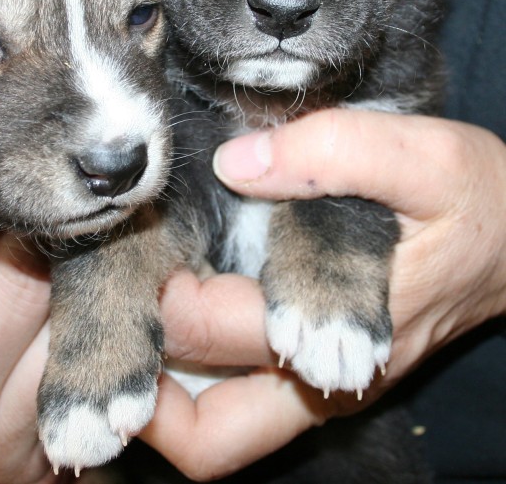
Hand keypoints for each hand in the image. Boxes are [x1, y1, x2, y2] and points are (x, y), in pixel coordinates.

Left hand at [141, 109, 505, 479]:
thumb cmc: (476, 199)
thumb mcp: (424, 157)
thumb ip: (333, 154)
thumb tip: (232, 164)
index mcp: (344, 331)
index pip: (218, 337)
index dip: (160, 305)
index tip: (128, 253)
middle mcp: (322, 380)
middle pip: (205, 426)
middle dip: (143, 372)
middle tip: (112, 298)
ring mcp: (314, 384)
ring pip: (213, 428)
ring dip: (159, 388)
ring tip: (120, 319)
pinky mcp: (307, 367)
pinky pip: (229, 402)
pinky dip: (186, 374)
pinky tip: (163, 309)